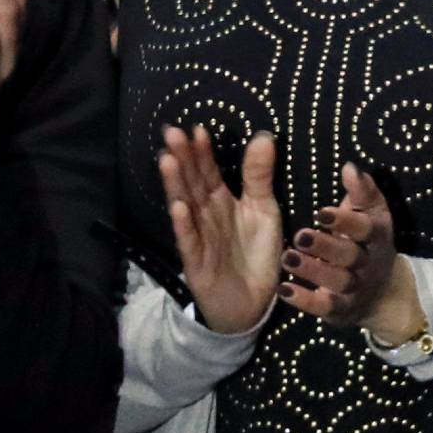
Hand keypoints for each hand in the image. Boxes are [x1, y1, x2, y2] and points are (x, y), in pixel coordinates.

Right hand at [158, 124, 282, 334]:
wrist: (253, 302)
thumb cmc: (256, 254)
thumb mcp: (264, 210)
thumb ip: (260, 176)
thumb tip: (264, 136)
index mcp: (221, 201)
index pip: (208, 171)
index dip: (203, 152)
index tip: (198, 129)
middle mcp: (206, 214)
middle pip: (192, 183)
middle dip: (183, 159)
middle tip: (173, 133)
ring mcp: (199, 237)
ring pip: (185, 206)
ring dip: (175, 185)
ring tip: (168, 161)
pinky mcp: (197, 261)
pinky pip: (189, 241)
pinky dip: (184, 225)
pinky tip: (178, 208)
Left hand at [280, 162, 410, 333]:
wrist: (382, 294)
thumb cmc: (365, 243)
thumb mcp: (371, 215)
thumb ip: (361, 191)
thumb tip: (350, 166)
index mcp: (376, 236)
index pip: (366, 228)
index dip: (346, 222)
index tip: (321, 213)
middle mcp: (368, 264)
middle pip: (351, 256)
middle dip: (327, 247)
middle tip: (300, 236)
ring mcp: (355, 289)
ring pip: (338, 282)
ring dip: (314, 270)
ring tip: (288, 258)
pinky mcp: (341, 310)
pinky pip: (325, 307)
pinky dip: (306, 300)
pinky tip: (285, 289)